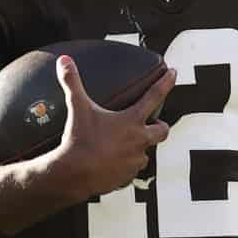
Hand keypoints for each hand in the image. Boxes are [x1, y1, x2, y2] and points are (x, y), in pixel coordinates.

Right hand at [43, 55, 172, 202]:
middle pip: (162, 131)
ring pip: (146, 153)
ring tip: (126, 145)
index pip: (155, 96)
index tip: (173, 73)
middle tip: (153, 123)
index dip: (166, 82)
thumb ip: (72, 83)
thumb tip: (64, 60)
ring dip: (140, 148)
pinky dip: (124, 166)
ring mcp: (135, 161)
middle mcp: (139, 141)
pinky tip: (113, 163)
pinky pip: (131, 170)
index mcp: (132, 121)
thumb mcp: (77, 107)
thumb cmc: (79, 140)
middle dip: (160, 126)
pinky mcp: (127, 177)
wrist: (74, 174)